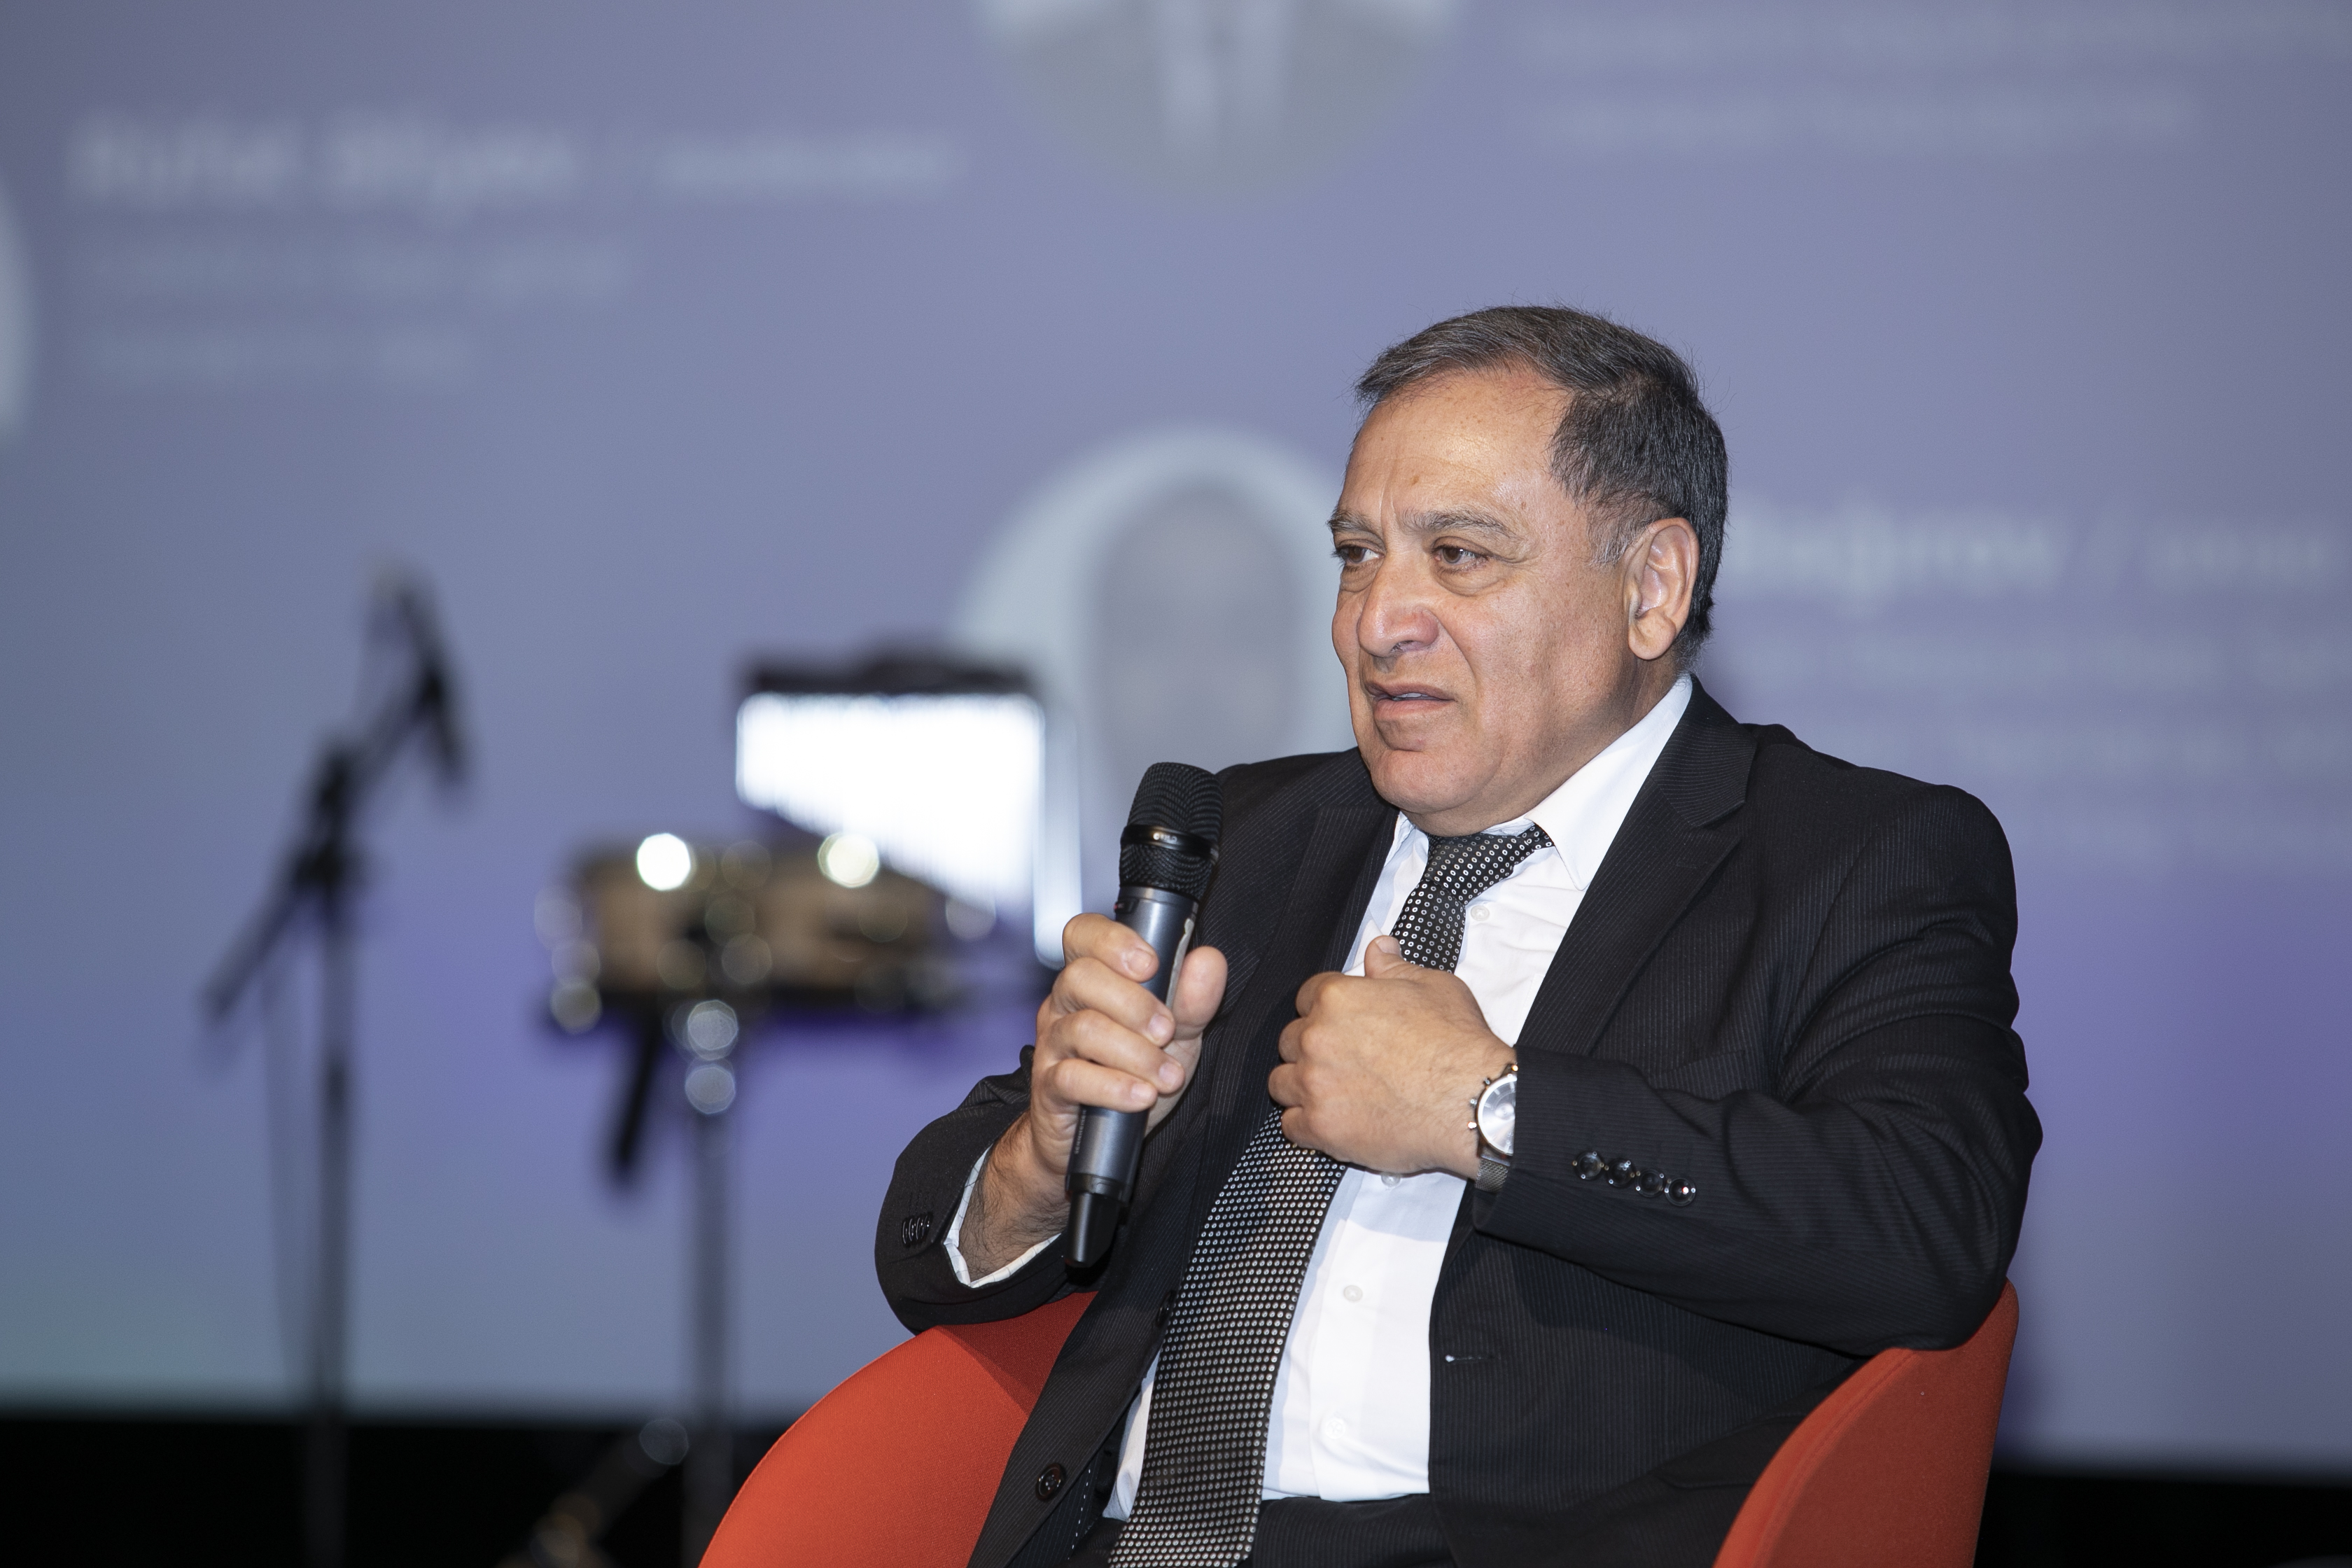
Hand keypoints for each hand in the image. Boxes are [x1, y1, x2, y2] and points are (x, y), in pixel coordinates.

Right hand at [963, 914, 1226, 1275]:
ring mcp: (1052, 1044)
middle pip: (1081, 977)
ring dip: (1135, 1053)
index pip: (1083, 934)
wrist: (1100, 1138)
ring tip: (1167, 1076)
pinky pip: (1071, 1078)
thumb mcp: (1176, 1034)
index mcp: (1093, 978)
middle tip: (1168, 1031)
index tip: (1150, 964)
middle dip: (1135, 1004)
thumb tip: (1208, 959)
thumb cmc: (1134, 1072)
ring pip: (1083, 1029)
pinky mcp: (1049, 1087)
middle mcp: (1064, 1003)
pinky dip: (1113, 1086)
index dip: (1113, 940)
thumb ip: (1193, 998)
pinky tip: (1141, 1096)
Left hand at [1269, 935, 1512, 1177]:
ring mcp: (1315, 1084)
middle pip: (1290, 1041)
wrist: (1472, 1100)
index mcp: (1337, 999)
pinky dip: (1307, 1125)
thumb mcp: (1432, 986)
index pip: (1306, 997)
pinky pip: (1291, 1127)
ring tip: (1332, 1092)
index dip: (1322, 1010)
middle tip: (1342, 1061)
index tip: (1337, 1024)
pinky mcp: (1321, 1126)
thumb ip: (1394, 968)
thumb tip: (1379, 949)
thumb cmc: (1456, 1045)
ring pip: (1281, 1083)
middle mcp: (1317, 1038)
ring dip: (1302, 1086)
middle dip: (1311, 1049)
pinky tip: (1331, 1121)